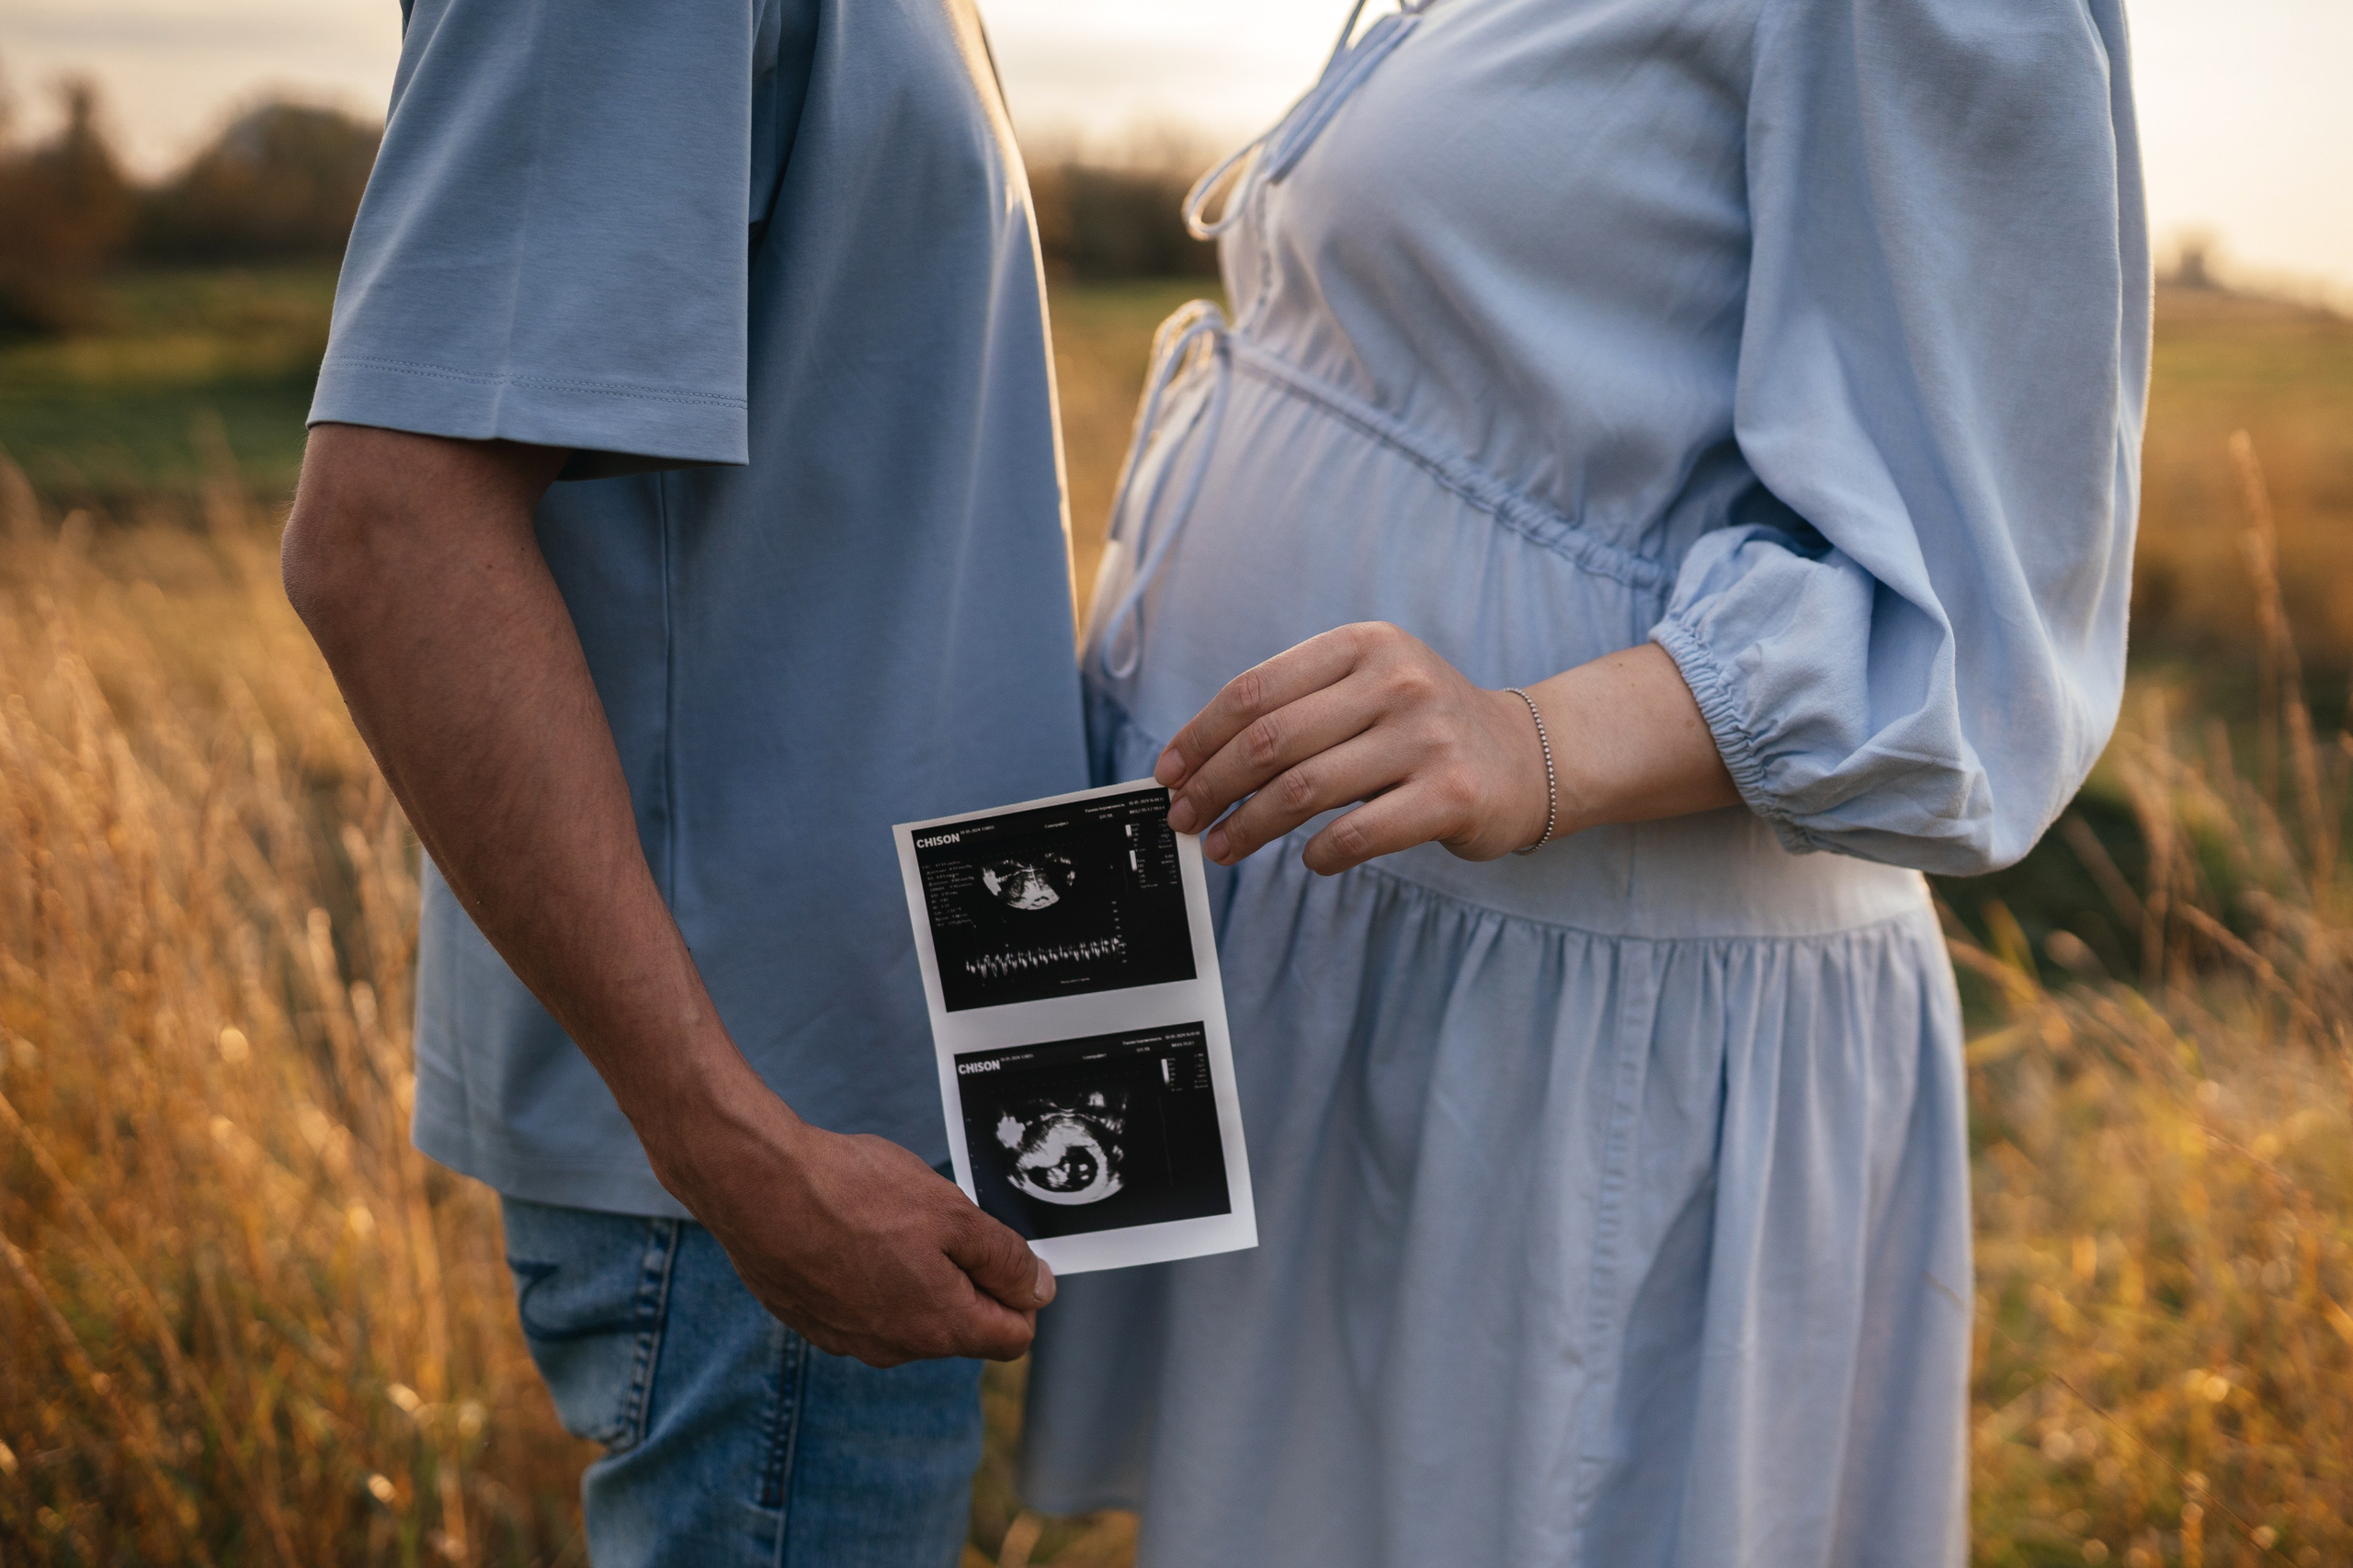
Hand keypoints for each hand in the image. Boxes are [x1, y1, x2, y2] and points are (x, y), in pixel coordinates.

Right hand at [650, 1072, 1053, 1367]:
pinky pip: (862, 1305)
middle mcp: (895, 1349)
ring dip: (914, 1274)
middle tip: (938, 1219)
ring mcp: (848, 1339)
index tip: (998, 1248)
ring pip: (909, 1314)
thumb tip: (1040, 1292)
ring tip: (887, 1218)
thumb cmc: (855, 1194)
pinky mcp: (811, 1319)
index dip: (1020, 1291)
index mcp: (940, 1328)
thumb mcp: (953, 1214)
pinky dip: (868, 1273)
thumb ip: (1005, 1260)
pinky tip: (849, 1230)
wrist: (757, 1188)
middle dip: (964, 1277)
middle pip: (960, 1326)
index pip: (1012, 1336)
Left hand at [1156, 622, 1550, 874]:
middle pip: (1270, 741)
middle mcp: (1396, 682)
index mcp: (1364, 645)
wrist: (1527, 756)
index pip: (1255, 691)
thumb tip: (1199, 761)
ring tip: (1221, 847)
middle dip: (1212, 785)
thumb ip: (1298, 708)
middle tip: (1183, 818)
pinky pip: (1357, 834)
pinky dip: (1318, 855)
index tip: (1168, 773)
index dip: (1200, 736)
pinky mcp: (1451, 795)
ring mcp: (1427, 737)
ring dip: (1248, 826)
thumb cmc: (1424, 726)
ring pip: (1303, 789)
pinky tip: (1307, 860)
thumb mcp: (1368, 686)